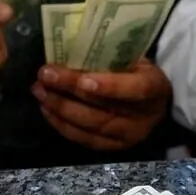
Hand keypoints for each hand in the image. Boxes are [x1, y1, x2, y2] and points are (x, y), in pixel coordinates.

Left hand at [33, 60, 170, 150]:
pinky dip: (62, 125)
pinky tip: (47, 109)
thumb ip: (110, 57)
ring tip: (39, 91)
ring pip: (91, 126)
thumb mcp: (133, 58)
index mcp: (156, 88)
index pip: (135, 89)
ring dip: (60, 108)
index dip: (109, 87)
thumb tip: (68, 47)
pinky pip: (85, 139)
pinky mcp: (114, 147)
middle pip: (105, 109)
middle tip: (45, 76)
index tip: (83, 80)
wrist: (152, 103)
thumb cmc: (137, 72)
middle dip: (71, 92)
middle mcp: (145, 117)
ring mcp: (129, 136)